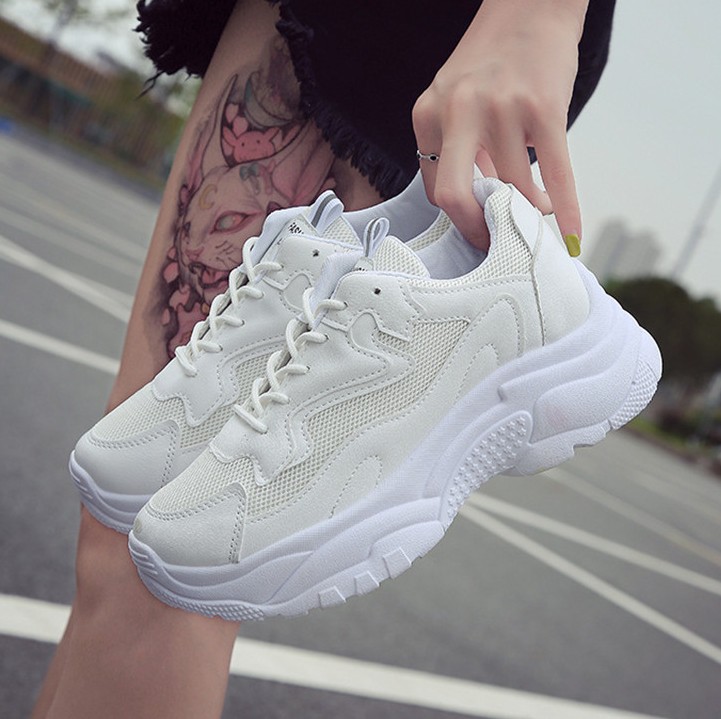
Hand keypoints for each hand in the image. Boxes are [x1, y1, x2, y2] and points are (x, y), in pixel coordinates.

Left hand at [412, 0, 587, 249]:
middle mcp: (459, 111)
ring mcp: (502, 108)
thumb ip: (459, 153)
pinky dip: (566, 210)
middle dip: (474, 230)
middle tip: (495, 244)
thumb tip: (481, 210)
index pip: (434, 188)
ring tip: (537, 215)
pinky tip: (570, 233)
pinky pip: (555, 173)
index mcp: (428, 114)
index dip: (459, 217)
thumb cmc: (491, 63)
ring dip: (528, 213)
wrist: (531, 6)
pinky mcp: (544, 108)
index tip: (478, 231)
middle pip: (453, 196)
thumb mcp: (453, 103)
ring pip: (512, 187)